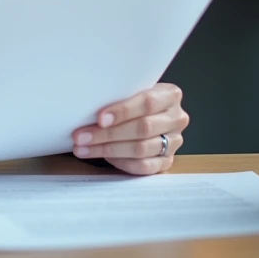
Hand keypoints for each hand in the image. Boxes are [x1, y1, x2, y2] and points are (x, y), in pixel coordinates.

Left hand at [70, 83, 187, 174]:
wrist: (146, 113)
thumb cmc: (133, 100)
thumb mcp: (130, 91)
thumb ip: (118, 96)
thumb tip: (87, 107)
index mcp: (170, 95)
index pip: (148, 103)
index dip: (123, 111)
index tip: (100, 118)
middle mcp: (177, 118)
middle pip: (142, 128)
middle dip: (108, 134)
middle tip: (81, 136)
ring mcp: (174, 142)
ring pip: (141, 149)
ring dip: (108, 149)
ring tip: (83, 148)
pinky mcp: (167, 161)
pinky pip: (144, 166)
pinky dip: (121, 162)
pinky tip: (103, 157)